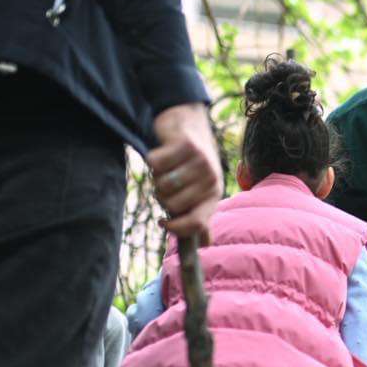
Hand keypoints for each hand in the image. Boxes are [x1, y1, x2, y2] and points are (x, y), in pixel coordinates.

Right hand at [149, 103, 222, 239]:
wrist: (188, 120)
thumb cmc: (191, 161)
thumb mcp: (201, 189)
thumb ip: (201, 215)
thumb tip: (205, 245)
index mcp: (214, 194)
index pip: (197, 224)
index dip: (176, 228)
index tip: (164, 223)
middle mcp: (211, 179)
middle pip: (172, 204)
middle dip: (162, 195)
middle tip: (167, 180)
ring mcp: (200, 161)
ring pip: (162, 185)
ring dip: (156, 178)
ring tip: (166, 167)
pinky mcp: (185, 145)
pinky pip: (155, 164)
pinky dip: (151, 159)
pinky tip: (161, 152)